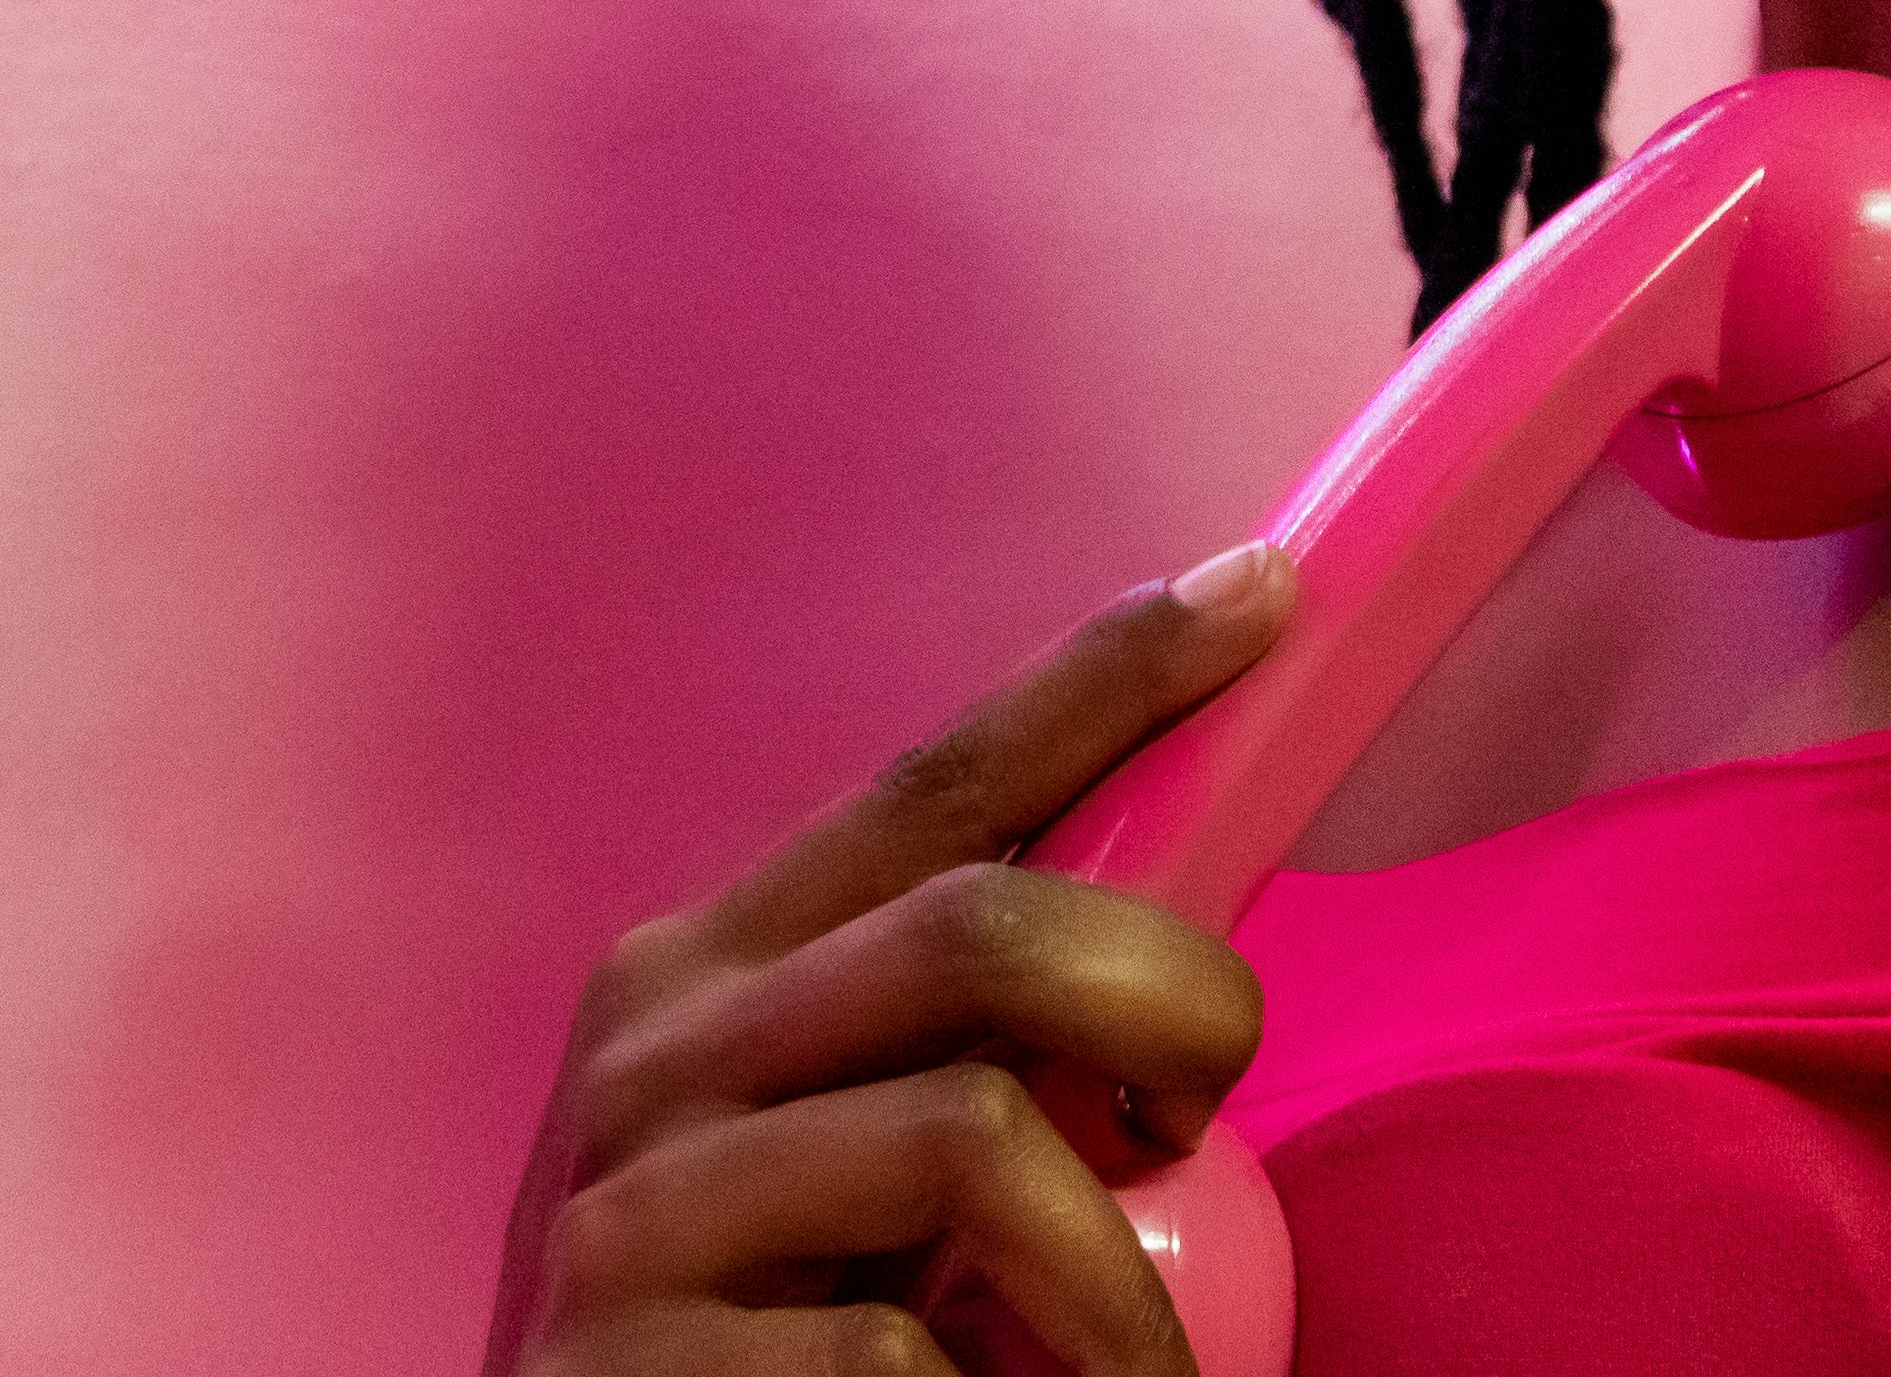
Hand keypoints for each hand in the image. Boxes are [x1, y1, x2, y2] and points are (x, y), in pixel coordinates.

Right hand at [482, 544, 1296, 1375]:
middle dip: (1168, 1004)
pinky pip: (898, 1359)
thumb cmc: (748, 1340)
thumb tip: (1169, 957)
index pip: (934, 786)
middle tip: (1195, 1117)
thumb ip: (952, 1044)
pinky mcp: (633, 1371)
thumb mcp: (831, 1154)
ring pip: (971, 1139)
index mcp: (707, 972)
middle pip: (982, 929)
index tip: (1257, 592)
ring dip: (1113, 1287)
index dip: (1103, 684)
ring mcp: (633, 1212)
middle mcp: (654, 1056)